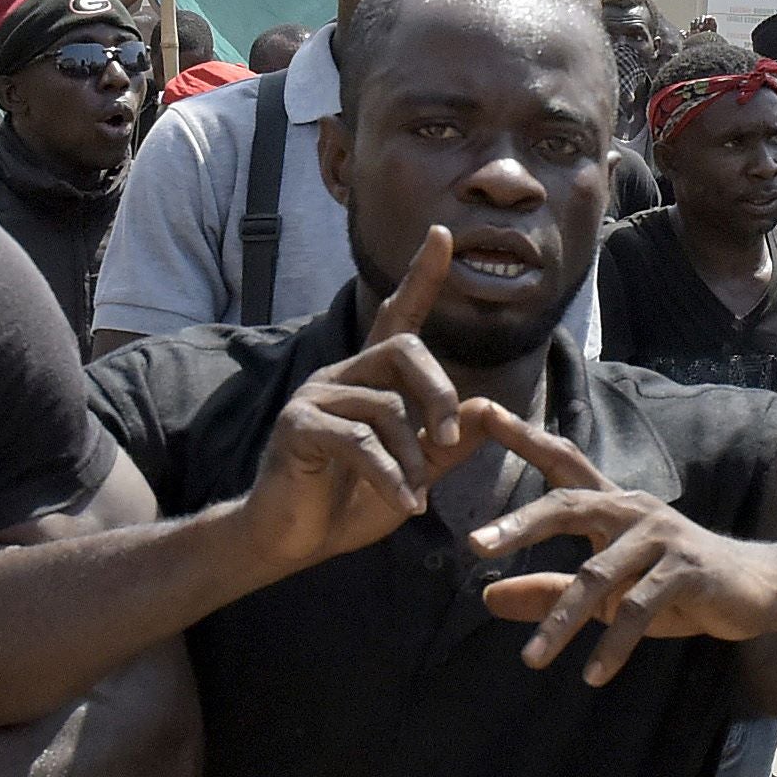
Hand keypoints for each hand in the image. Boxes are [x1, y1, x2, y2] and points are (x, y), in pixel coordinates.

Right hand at [235, 233, 500, 569]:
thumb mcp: (414, 475)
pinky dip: (390, 476)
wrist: (289, 541)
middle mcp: (340, 376)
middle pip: (403, 349)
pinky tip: (404, 504)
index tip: (442, 235)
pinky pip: (359, 441)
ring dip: (412, 458)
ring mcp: (315, 397)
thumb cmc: (350, 504)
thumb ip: (447, 445)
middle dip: (437, 393)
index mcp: (369, 380)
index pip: (398, 317)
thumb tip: (487, 407)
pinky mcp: (298, 426)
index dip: (421, 277)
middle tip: (448, 440)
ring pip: (385, 406)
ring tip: (416, 496)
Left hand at [464, 417, 776, 681]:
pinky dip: (613, 645)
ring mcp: (661, 536)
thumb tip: (487, 599)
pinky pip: (638, 609)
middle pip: (567, 505)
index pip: (562, 463)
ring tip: (533, 659)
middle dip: (520, 523)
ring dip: (562, 621)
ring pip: (598, 576)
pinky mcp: (686, 569)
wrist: (759, 590)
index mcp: (613, 506)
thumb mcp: (608, 595)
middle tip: (476, 544)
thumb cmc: (676, 587)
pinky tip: (593, 674)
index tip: (482, 412)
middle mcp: (633, 510)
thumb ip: (548, 593)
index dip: (523, 438)